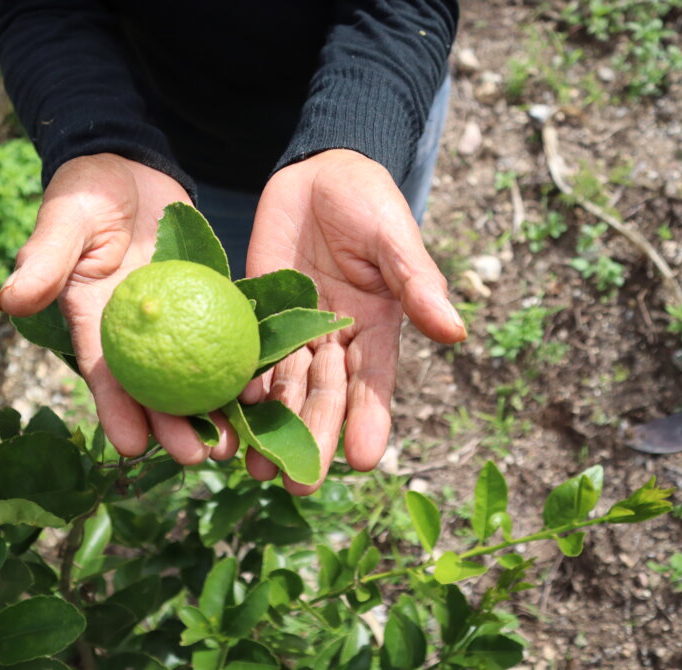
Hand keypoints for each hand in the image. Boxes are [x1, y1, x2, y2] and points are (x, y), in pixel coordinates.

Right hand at [0, 154, 238, 464]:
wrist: (130, 165)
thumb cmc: (87, 192)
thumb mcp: (64, 219)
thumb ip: (45, 258)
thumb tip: (9, 300)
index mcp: (95, 323)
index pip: (105, 375)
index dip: (116, 412)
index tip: (130, 448)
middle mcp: (135, 333)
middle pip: (155, 389)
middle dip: (174, 428)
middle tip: (199, 456)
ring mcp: (174, 320)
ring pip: (193, 373)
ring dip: (213, 409)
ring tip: (236, 440)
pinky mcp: (206, 302)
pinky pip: (226, 336)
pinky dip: (241, 362)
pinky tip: (263, 386)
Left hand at [244, 149, 466, 493]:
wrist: (316, 172)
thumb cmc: (367, 200)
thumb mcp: (394, 238)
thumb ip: (417, 282)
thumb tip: (455, 332)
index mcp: (375, 328)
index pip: (375, 384)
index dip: (370, 420)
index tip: (365, 460)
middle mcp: (335, 340)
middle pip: (325, 396)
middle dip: (314, 440)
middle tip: (300, 484)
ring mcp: (294, 331)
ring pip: (284, 388)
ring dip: (272, 428)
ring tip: (256, 468)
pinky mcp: (257, 315)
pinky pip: (248, 354)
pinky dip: (239, 384)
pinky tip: (226, 414)